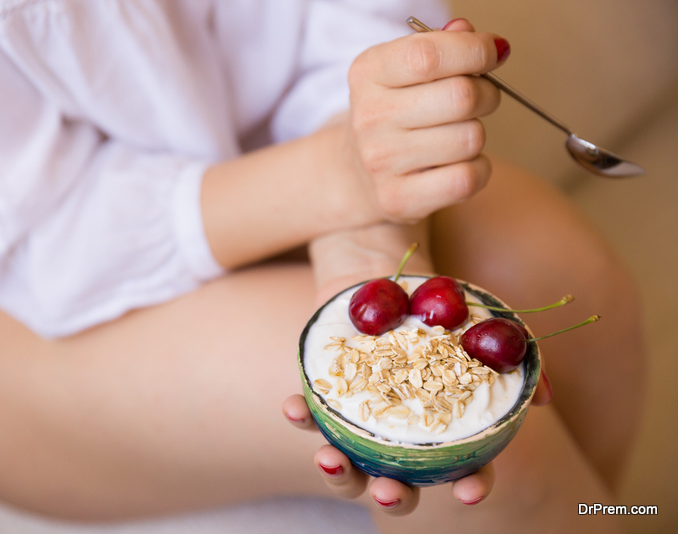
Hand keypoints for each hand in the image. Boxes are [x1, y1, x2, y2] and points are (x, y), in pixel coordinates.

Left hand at [283, 222, 495, 514]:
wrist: (386, 275)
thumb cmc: (438, 307)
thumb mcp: (480, 324)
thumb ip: (515, 358)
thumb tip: (546, 398)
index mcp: (443, 429)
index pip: (465, 471)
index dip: (472, 485)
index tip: (471, 491)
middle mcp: (400, 438)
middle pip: (399, 485)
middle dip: (393, 497)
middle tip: (389, 489)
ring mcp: (359, 422)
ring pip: (349, 466)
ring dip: (339, 471)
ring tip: (330, 458)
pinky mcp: (325, 397)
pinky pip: (310, 416)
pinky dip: (302, 415)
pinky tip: (295, 406)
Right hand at [339, 18, 505, 225]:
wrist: (356, 172)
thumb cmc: (394, 113)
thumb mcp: (404, 70)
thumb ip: (443, 47)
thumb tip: (492, 46)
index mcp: (368, 74)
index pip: (429, 56)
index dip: (474, 51)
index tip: (492, 53)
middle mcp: (369, 117)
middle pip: (461, 97)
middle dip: (486, 94)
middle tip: (480, 98)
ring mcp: (381, 162)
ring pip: (470, 139)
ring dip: (477, 134)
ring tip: (458, 134)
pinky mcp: (398, 199)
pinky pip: (467, 179)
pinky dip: (478, 169)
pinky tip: (460, 163)